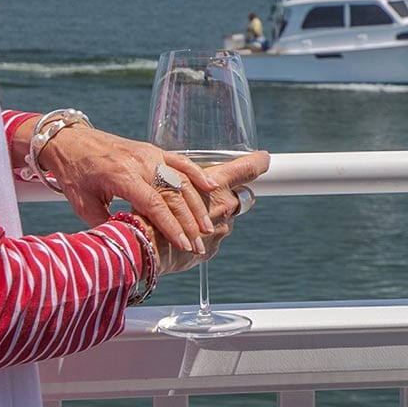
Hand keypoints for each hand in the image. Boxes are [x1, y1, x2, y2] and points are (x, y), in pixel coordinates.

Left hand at [39, 126, 268, 261]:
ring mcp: (149, 154)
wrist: (69, 141)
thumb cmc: (74, 175)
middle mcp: (140, 163)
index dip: (171, 227)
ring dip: (196, 204)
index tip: (183, 245)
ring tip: (206, 227)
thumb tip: (129, 244)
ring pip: (181, 179)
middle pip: (173, 195)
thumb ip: (106, 225)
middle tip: (198, 245)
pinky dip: (197, 173)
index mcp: (121, 176)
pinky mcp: (153, 150)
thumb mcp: (83, 205)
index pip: (154, 205)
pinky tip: (211, 186)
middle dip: (188, 223)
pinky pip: (180, 160)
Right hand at [147, 149, 269, 277]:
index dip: (258, 162)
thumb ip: (189, 182)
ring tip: (191, 221)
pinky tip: (185, 236)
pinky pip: (213, 240)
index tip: (263, 159)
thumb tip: (196, 182)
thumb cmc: (152, 208)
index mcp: (217, 183)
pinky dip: (203, 238)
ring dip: (215, 219)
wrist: (144, 243)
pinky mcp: (213, 248)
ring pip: (226, 220)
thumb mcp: (171, 184)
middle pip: (243, 197)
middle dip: (232, 197)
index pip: (247, 169)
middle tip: (215, 197)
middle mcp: (225, 205)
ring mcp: (222, 229)